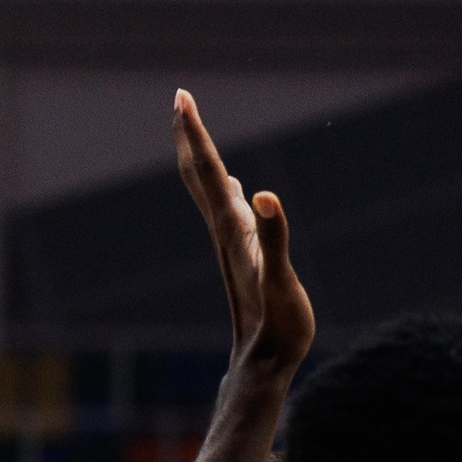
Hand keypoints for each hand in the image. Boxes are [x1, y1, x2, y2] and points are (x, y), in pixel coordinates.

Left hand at [176, 91, 312, 376]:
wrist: (262, 363)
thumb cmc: (278, 327)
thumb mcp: (281, 282)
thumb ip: (275, 237)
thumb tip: (265, 195)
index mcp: (233, 230)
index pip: (210, 172)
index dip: (196, 133)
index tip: (181, 97)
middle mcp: (225, 232)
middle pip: (200, 176)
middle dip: (189, 136)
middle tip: (180, 99)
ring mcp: (231, 244)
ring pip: (209, 191)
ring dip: (202, 158)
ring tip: (195, 132)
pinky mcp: (242, 256)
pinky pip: (227, 210)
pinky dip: (224, 187)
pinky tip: (235, 187)